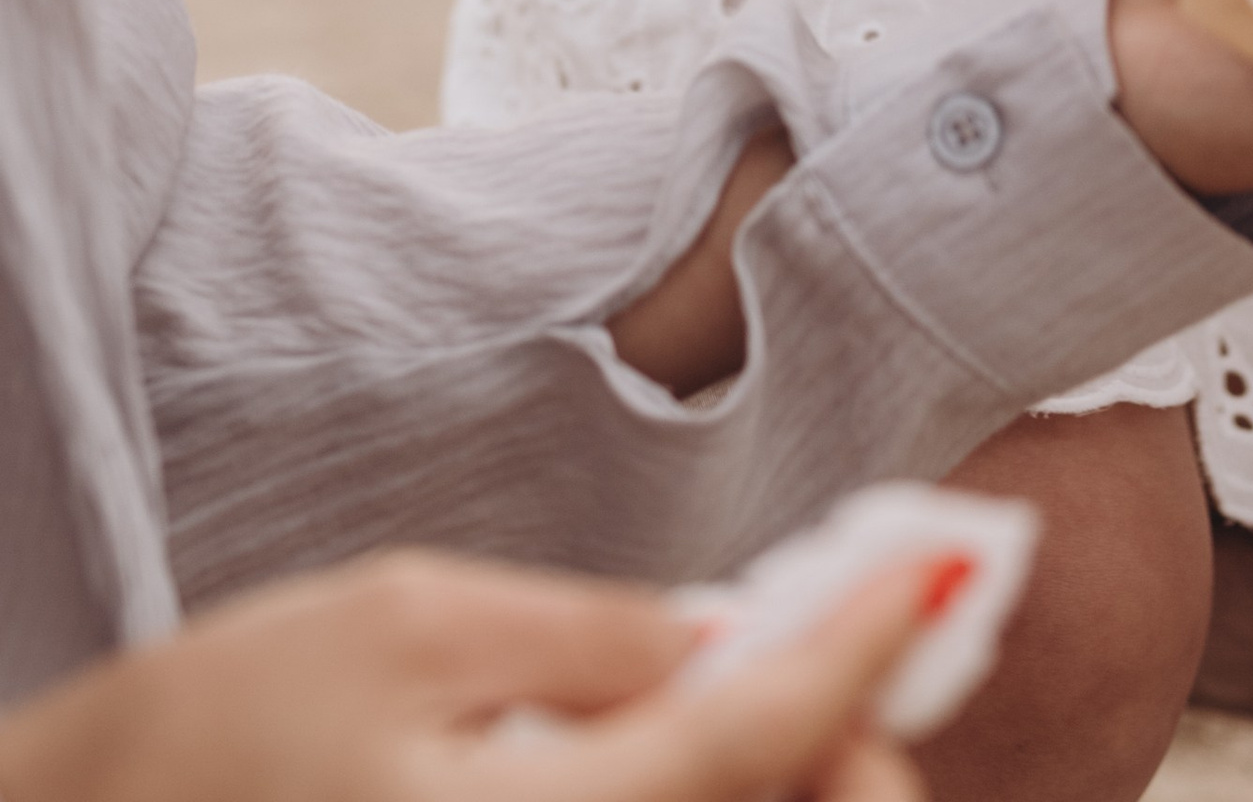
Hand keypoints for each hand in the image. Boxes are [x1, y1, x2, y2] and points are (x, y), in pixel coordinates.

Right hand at [0, 545, 942, 801]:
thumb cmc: (213, 737)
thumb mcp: (410, 619)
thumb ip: (593, 633)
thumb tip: (736, 634)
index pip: (763, 735)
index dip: (870, 643)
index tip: (946, 566)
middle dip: (855, 751)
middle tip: (873, 648)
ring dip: (797, 785)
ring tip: (800, 696)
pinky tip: (708, 751)